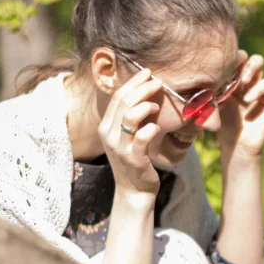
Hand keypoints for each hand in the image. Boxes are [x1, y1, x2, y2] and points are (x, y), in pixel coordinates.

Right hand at [100, 67, 162, 196]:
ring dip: (146, 106)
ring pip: (129, 116)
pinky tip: (157, 127)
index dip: (133, 82)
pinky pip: (142, 137)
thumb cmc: (134, 160)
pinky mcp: (133, 158)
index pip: (117, 97)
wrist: (134, 190)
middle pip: (123, 102)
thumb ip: (131, 118)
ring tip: (157, 107)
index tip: (148, 72)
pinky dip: (151, 128)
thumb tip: (146, 93)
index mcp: (106, 126)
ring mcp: (119, 146)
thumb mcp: (127, 137)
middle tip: (158, 82)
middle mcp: (109, 134)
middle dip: (142, 88)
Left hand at [218, 50, 263, 164]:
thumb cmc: (221, 126)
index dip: (227, 56)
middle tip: (233, 68)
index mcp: (229, 78)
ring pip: (258, 63)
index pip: (230, 58)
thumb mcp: (211, 105)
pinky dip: (258, 89)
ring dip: (251, 68)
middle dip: (240, 57)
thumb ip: (208, 91)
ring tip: (243, 81)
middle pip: (246, 55)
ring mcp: (256, 86)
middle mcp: (243, 79)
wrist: (235, 145)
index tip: (218, 63)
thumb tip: (195, 76)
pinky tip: (248, 99)